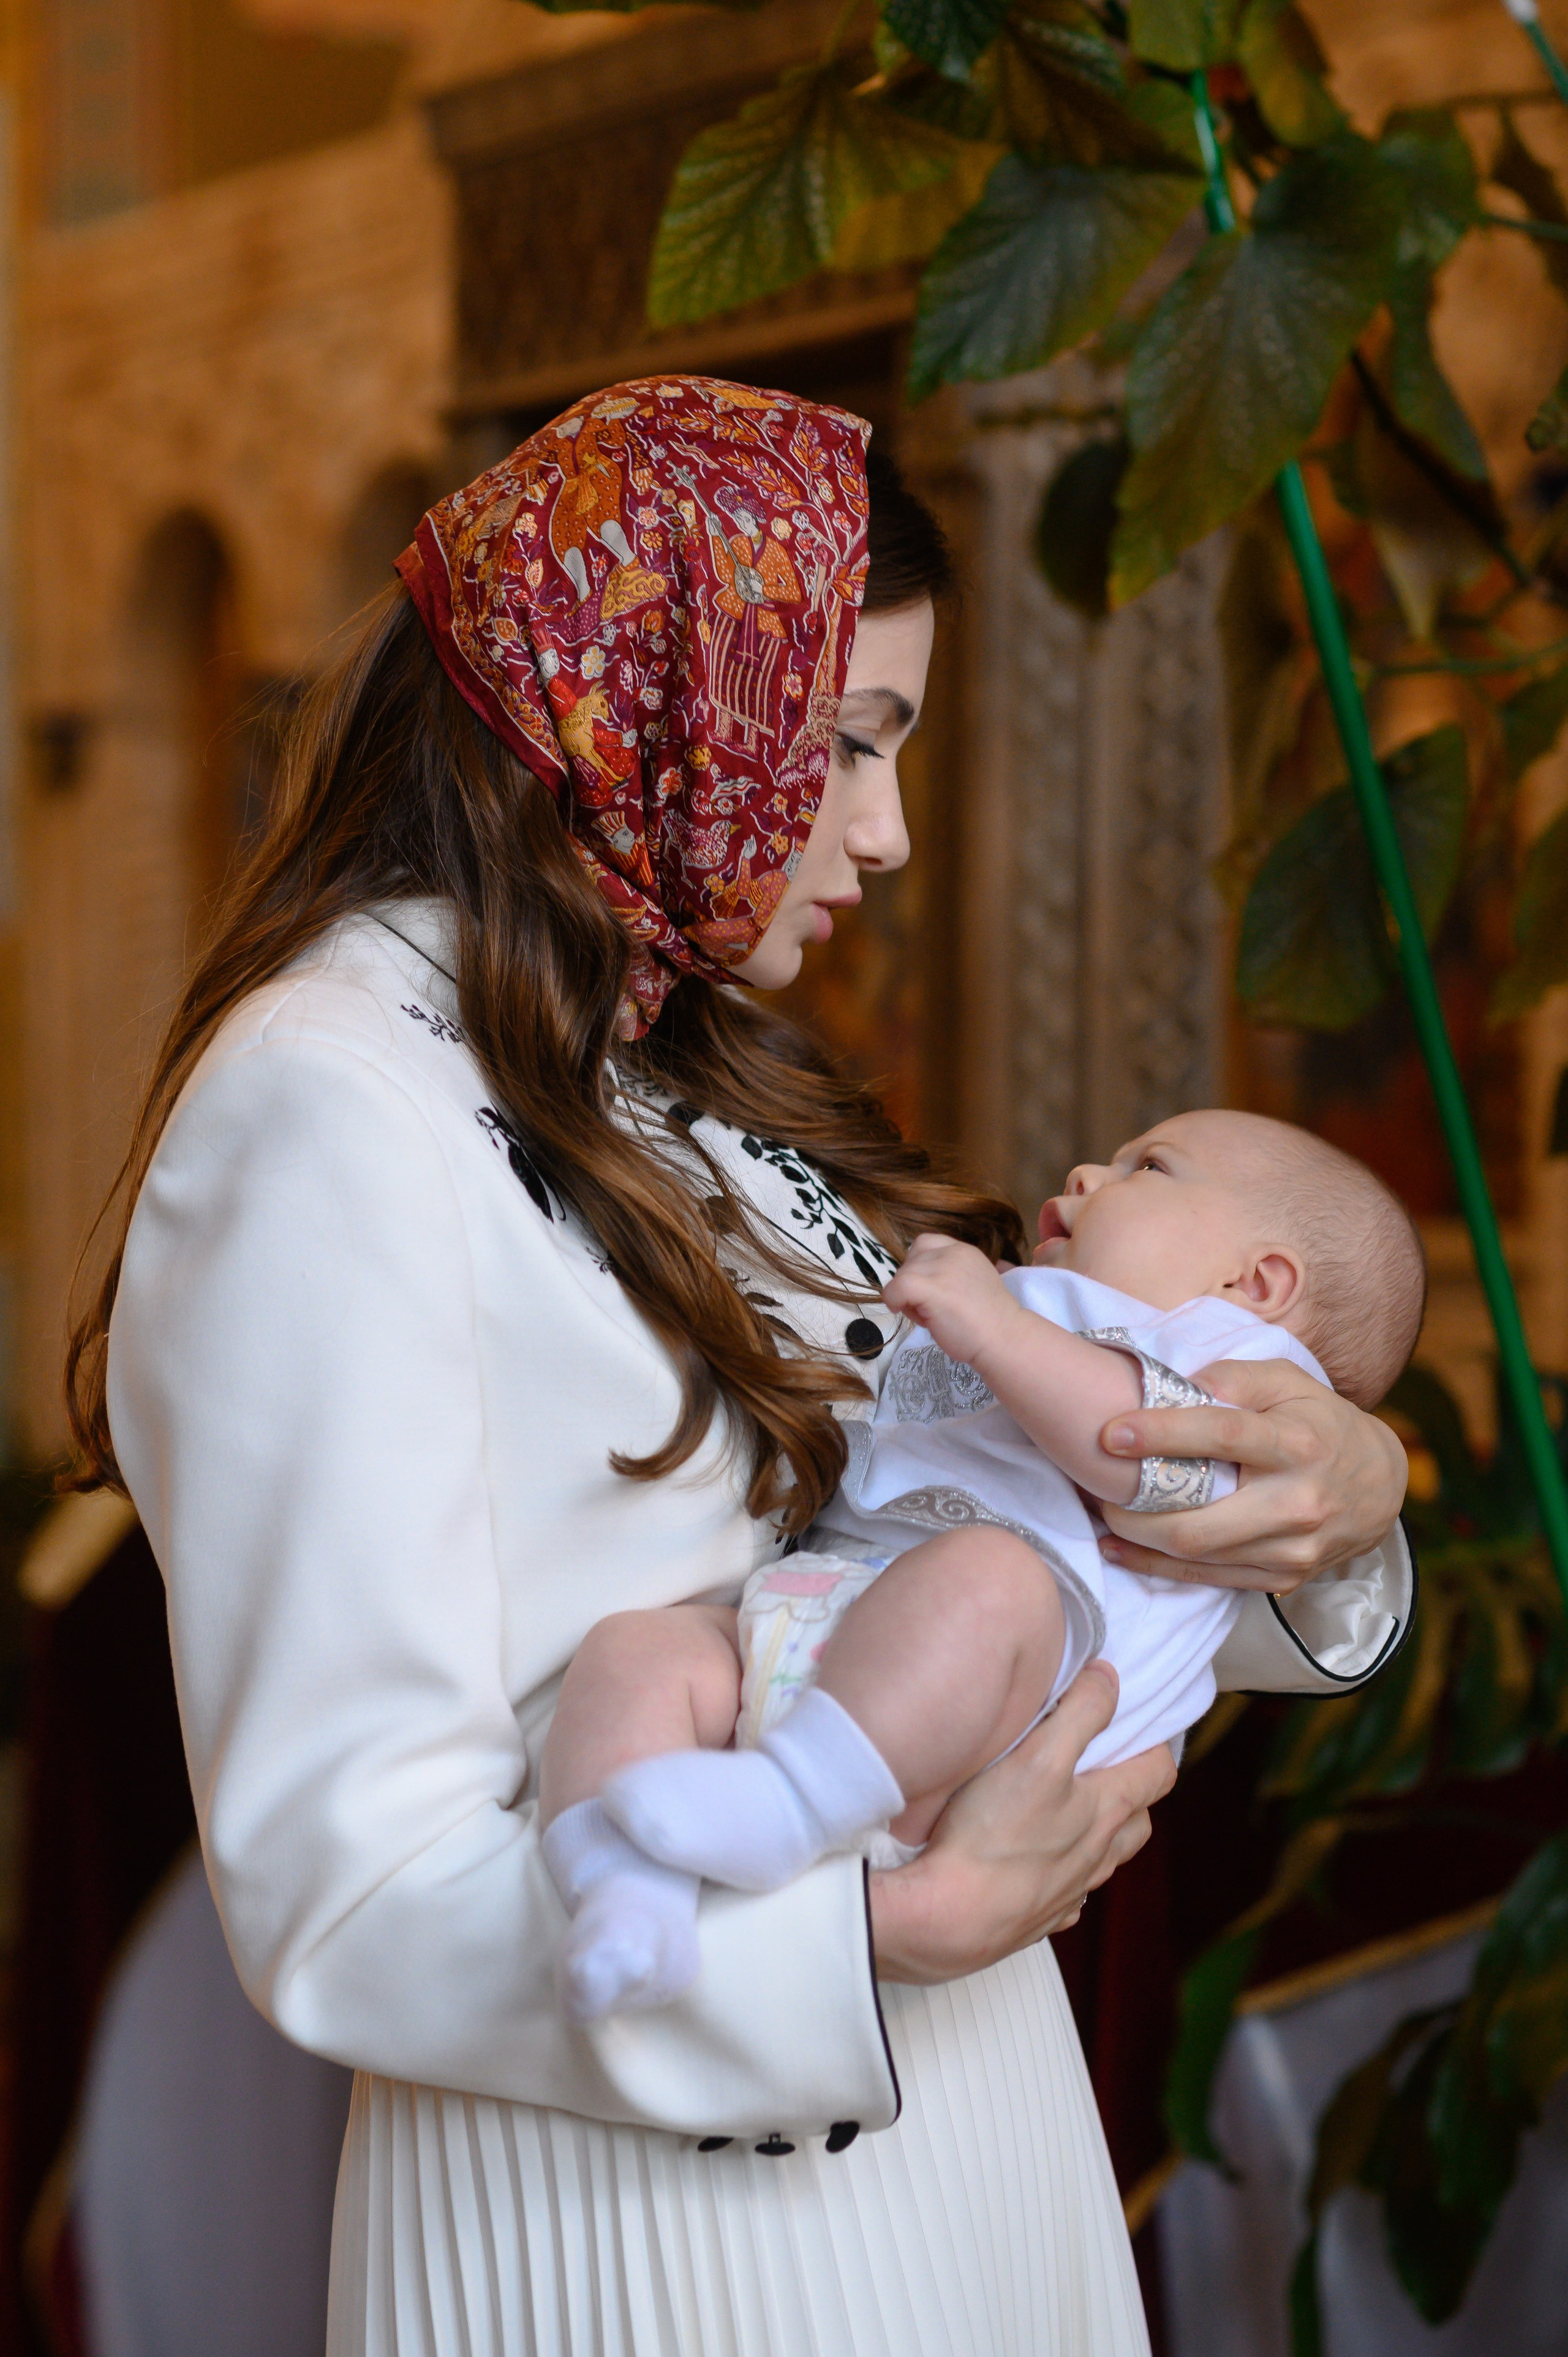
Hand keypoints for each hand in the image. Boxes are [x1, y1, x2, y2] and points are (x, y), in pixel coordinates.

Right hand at [869, 1663, 1175, 1982]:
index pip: (1157, 1774)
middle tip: (1104, 1763)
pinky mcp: (1035, 1918)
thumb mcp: (1039, 1756)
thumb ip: (1080, 1713)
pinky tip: (1036, 1863)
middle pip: (1138, 1821)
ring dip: (1100, 1834)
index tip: (1137, 1725)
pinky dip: (1063, 1875)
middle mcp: (1096, 1856)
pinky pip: (1066, 1896)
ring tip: (1069, 1810)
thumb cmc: (991, 1838)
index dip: (1155, 1744)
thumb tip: (1110, 1679)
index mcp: (1105, 1812)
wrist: (945, 1919)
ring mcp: (1068, 1892)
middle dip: (1132, 1790)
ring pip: (1104, 1860)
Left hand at [883, 1234, 1018, 1367]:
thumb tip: (920, 1284)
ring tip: (928, 1316)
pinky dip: (894, 1300)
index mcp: (964, 1251)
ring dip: (907, 1296)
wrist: (1004, 1339)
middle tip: (929, 1308)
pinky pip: (896, 1287)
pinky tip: (906, 1313)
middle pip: (912, 1259)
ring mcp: (941, 1267)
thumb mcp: (970, 1285)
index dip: (919, 1267)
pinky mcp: (930, 1286)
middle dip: (914, 1283)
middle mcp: (953, 1252)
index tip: (928, 1290)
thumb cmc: (989, 1323)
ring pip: (903, 1274)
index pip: (927, 1244)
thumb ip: (949, 1276)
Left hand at [1097, 1355, 1407, 1590]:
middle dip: (1134, 1507)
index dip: (1162, 1434)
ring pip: (1197, 1554)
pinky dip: (1156, 1567)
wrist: (1377, 1486)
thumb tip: (1181, 1386)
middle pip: (1200, 1520)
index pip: (1224, 1436)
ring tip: (1098, 1511)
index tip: (1110, 1432)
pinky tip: (1119, 1547)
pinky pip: (1208, 1579)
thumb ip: (1236, 1378)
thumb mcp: (1289, 1381)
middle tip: (1094, 1483)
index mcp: (1298, 1444)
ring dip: (1136, 1538)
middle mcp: (1298, 1502)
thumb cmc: (1319, 1422)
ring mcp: (1292, 1549)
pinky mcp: (1283, 1578)